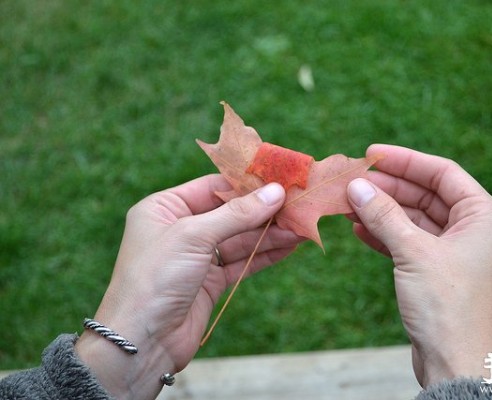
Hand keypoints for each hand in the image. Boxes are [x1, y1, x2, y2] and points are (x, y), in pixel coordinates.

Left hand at [76, 175, 302, 398]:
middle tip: (298, 204)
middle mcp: (180, 228)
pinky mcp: (210, 281)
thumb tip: (275, 192)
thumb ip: (237, 214)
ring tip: (302, 227)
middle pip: (230, 212)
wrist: (141, 342)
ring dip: (270, 233)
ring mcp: (196, 256)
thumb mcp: (194, 236)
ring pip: (240, 238)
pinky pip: (242, 261)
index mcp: (164, 207)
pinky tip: (289, 246)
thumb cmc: (155, 279)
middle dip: (264, 210)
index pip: (212, 185)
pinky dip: (265, 254)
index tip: (279, 178)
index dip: (246, 182)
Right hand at [347, 144, 491, 387]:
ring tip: (349, 203)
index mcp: (484, 216)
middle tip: (354, 180)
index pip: (443, 172)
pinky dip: (386, 235)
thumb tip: (357, 186)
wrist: (458, 364)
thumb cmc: (448, 306)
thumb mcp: (414, 253)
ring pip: (415, 219)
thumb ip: (384, 216)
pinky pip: (410, 242)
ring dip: (383, 211)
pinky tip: (360, 228)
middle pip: (427, 194)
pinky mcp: (439, 272)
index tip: (372, 154)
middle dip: (389, 188)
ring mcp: (456, 252)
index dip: (406, 160)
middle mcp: (474, 230)